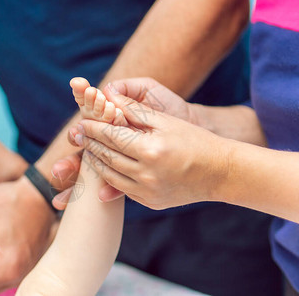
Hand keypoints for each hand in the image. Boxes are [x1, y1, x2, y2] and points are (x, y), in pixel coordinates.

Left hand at [53, 77, 202, 207]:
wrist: (219, 172)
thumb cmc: (194, 140)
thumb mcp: (166, 121)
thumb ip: (135, 110)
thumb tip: (109, 95)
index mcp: (150, 150)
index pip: (111, 136)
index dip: (94, 128)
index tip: (82, 121)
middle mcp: (146, 174)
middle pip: (107, 156)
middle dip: (90, 143)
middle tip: (79, 134)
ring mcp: (148, 192)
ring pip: (110, 175)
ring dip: (96, 161)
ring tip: (88, 149)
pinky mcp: (150, 202)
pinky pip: (122, 189)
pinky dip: (111, 176)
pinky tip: (107, 166)